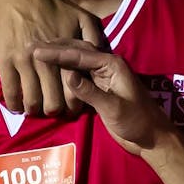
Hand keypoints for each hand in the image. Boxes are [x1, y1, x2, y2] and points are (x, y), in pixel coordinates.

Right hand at [0, 0, 105, 115]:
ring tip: (38, 108)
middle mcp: (44, 62)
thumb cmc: (54, 8)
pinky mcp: (4, 62)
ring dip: (36, 110)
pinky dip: (15, 105)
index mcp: (65, 54)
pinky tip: (20, 106)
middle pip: (53, 103)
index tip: (74, 108)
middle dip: (56, 111)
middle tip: (56, 110)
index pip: (73, 91)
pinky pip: (10, 93)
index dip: (75, 106)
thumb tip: (100, 58)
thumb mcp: (83, 18)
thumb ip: (94, 39)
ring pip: (32, 101)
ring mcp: (22, 63)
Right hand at [31, 39, 172, 155]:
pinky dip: (64, 71)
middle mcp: (106, 66)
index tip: (36, 50)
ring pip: (77, 62)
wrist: (151, 137)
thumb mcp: (113, 108)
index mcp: (112, 65)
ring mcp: (102, 77)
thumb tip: (67, 76)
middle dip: (55, 49)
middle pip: (77, 52)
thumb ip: (91, 92)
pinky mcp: (99, 89)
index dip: (57, 52)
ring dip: (58, 58)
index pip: (79, 55)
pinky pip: (78, 75)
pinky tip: (50, 71)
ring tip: (36, 54)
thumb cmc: (137, 121)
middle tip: (31, 45)